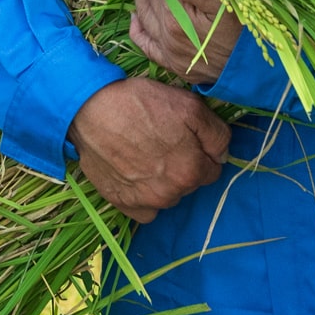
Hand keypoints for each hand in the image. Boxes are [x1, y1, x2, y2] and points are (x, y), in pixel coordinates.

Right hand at [67, 78, 228, 223]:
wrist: (90, 110)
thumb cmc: (141, 104)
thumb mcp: (190, 106)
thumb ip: (217, 135)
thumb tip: (223, 156)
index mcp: (190, 172)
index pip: (213, 171)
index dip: (202, 153)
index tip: (187, 139)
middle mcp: (169, 194)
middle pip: (190, 184)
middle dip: (184, 166)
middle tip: (164, 141)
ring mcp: (143, 202)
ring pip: (168, 196)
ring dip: (165, 182)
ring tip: (147, 154)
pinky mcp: (121, 203)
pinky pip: (145, 210)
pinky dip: (144, 197)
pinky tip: (136, 174)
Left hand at [130, 0, 240, 86]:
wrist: (259, 78)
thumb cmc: (250, 36)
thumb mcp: (230, 4)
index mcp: (179, 16)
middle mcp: (166, 33)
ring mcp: (165, 49)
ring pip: (143, 6)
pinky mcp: (169, 63)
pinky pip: (143, 39)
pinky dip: (137, 20)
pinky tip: (136, 7)